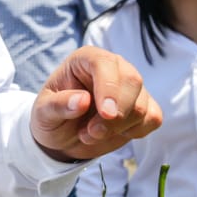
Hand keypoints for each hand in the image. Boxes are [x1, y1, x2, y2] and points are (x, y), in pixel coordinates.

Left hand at [31, 47, 162, 161]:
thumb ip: (58, 105)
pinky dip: (135, 132)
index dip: (109, 88)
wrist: (64, 137)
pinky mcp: (144, 107)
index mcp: (87, 59)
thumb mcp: (43, 113)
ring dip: (118, 128)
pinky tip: (114, 134)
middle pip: (132, 82)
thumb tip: (83, 101)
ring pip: (142, 105)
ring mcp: (131, 88)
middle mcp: (113, 67)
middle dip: (116, 114)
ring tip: (91, 133)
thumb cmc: (52, 117)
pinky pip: (153, 119)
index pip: (105, 64)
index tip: (106, 114)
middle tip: (92, 132)